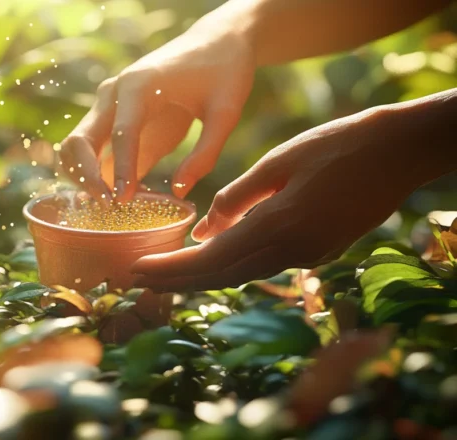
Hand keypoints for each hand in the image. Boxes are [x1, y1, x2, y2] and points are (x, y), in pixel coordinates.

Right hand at [59, 20, 255, 200]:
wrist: (216, 41)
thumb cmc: (224, 72)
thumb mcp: (227, 111)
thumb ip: (206, 153)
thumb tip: (178, 191)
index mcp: (140, 84)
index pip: (122, 133)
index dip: (121, 170)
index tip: (124, 201)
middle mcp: (114, 92)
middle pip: (81, 139)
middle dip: (87, 176)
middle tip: (110, 207)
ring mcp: (109, 104)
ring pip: (76, 145)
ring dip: (82, 176)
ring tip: (107, 206)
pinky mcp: (114, 117)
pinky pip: (90, 148)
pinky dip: (91, 173)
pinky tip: (111, 196)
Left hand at [131, 105, 443, 291]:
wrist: (399, 152)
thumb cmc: (336, 145)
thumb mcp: (278, 162)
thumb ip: (237, 197)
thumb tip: (204, 230)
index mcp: (278, 226)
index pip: (211, 260)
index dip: (171, 269)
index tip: (137, 271)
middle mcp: (292, 251)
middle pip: (221, 278)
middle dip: (176, 282)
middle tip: (136, 280)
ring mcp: (308, 256)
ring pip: (242, 275)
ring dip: (201, 278)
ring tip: (164, 274)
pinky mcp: (318, 253)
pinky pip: (262, 265)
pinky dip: (230, 266)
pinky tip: (209, 258)